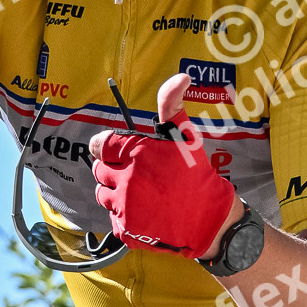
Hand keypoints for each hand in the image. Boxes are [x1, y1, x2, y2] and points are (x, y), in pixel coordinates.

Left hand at [89, 74, 235, 256]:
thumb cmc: (195, 173)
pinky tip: (144, 211)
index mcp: (136, 154)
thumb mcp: (185, 135)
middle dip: (112, 170)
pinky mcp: (126, 230)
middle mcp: (125, 181)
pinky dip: (123, 215)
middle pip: (98, 171)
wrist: (208, 217)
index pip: (99, 145)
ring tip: (140, 193)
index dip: (107, 147)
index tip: (117, 152)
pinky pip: (111, 218)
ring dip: (115, 192)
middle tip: (135, 174)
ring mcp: (124, 208)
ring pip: (102, 195)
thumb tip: (181, 77)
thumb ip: (172, 104)